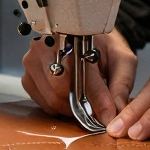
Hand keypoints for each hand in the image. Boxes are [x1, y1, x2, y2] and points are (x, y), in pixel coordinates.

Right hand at [21, 29, 137, 125]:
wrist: (84, 33)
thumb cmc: (103, 46)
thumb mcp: (121, 59)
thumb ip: (121, 83)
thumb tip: (115, 112)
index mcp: (70, 38)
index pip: (83, 75)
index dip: (98, 99)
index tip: (108, 116)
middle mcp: (45, 47)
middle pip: (61, 90)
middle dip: (82, 105)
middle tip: (98, 110)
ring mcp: (32, 62)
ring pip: (51, 99)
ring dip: (72, 108)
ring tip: (86, 100)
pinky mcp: (28, 77)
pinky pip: (43, 103)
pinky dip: (60, 107)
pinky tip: (71, 96)